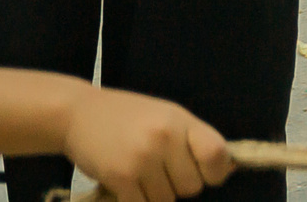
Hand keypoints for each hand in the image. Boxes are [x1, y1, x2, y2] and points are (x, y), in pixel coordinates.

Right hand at [64, 88, 232, 201]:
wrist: (77, 112)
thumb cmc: (127, 116)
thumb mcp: (165, 116)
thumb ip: (192, 140)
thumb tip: (228, 168)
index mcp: (180, 120)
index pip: (217, 155)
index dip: (215, 172)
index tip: (203, 172)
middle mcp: (164, 137)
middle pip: (192, 187)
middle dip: (177, 185)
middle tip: (157, 167)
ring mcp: (142, 158)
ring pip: (167, 201)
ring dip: (155, 195)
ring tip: (138, 171)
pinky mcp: (122, 177)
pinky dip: (136, 200)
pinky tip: (125, 182)